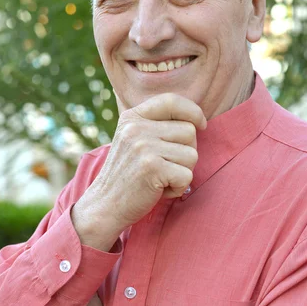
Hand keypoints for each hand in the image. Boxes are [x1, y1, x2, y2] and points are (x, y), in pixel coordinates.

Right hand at [72, 93, 206, 247]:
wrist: (105, 205)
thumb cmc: (127, 174)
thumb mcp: (133, 139)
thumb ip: (156, 125)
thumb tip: (196, 119)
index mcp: (132, 117)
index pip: (172, 100)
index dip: (193, 111)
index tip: (201, 125)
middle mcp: (136, 128)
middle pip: (189, 131)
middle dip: (186, 152)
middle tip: (166, 166)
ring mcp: (143, 147)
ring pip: (192, 155)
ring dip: (182, 172)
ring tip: (160, 179)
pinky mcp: (152, 168)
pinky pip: (187, 175)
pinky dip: (179, 188)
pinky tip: (159, 190)